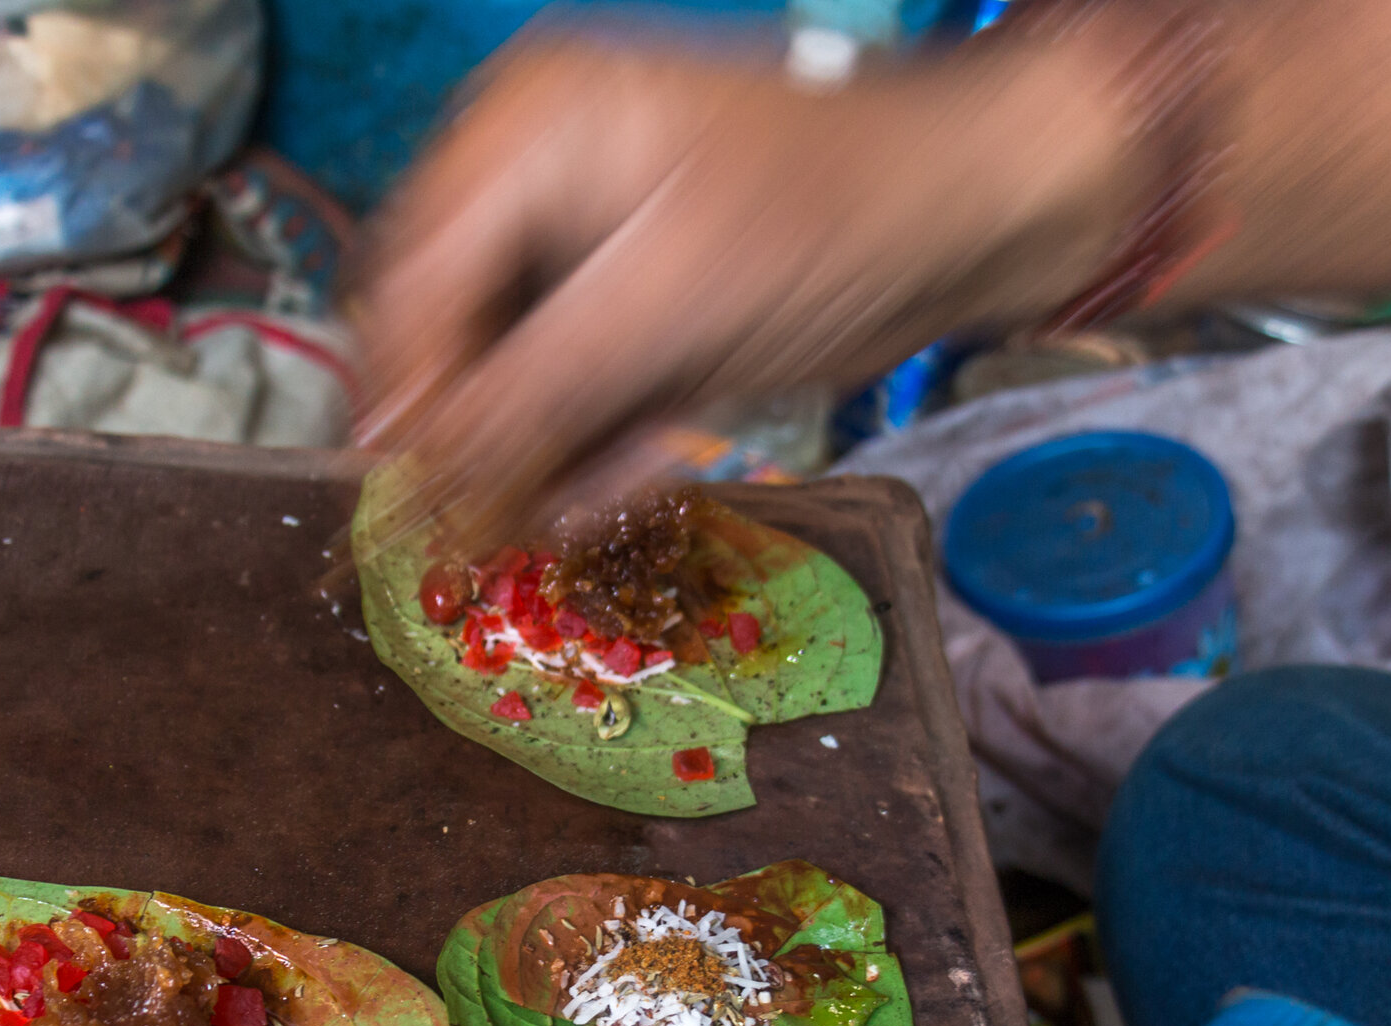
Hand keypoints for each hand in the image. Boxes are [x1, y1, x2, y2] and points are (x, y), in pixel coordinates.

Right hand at [354, 26, 1152, 533]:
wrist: (981, 211)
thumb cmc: (838, 219)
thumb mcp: (670, 305)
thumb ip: (532, 390)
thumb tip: (413, 476)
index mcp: (523, 133)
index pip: (414, 281)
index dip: (409, 399)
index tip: (410, 506)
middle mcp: (534, 180)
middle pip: (449, 334)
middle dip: (475, 436)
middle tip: (493, 527)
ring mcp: (586, 245)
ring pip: (508, 378)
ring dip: (537, 456)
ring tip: (584, 505)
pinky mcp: (635, 308)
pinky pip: (575, 394)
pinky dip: (593, 449)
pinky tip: (624, 482)